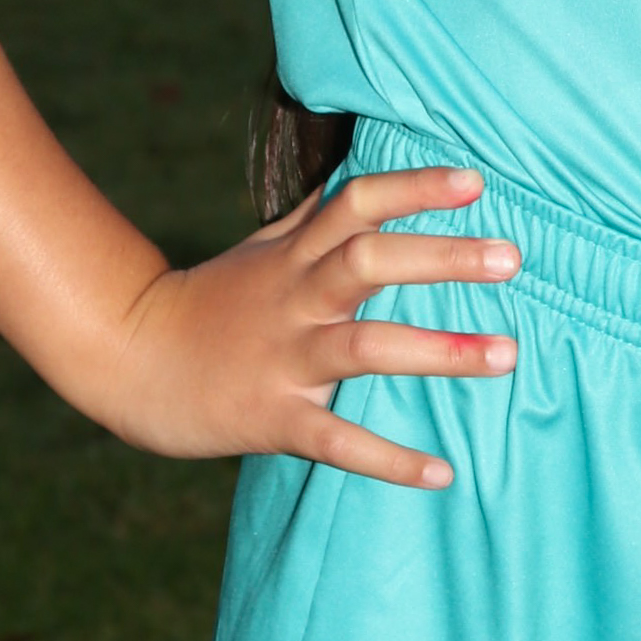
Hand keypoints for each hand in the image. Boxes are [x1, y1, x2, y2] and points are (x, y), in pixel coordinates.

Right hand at [101, 166, 519, 486]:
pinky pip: (337, 440)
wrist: (128, 359)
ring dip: (439, 351)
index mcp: (296, 256)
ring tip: (508, 355)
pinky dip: (390, 460)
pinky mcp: (272, 419)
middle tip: (513, 257)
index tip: (476, 180)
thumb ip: (314, 215)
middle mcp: (295, 299)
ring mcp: (284, 359)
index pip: (357, 203)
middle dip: (442, 257)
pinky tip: (443, 474)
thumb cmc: (210, 301)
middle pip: (370, 262)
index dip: (414, 188)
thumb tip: (360, 167)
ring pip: (366, 349)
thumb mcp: (262, 248)